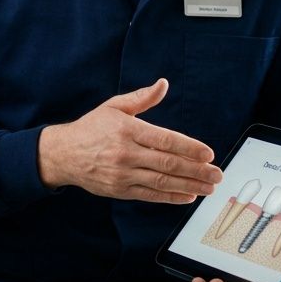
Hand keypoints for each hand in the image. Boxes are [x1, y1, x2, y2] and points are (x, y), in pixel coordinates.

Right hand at [37, 79, 221, 202]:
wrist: (63, 154)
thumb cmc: (92, 128)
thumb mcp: (114, 106)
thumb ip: (142, 98)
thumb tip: (163, 84)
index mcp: (128, 130)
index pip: (165, 140)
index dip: (189, 148)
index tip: (208, 153)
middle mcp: (126, 153)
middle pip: (167, 164)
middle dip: (196, 170)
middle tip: (217, 174)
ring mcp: (123, 174)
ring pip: (162, 182)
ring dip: (189, 186)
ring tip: (209, 187)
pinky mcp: (120, 190)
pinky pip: (150, 195)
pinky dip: (171, 197)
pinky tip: (188, 196)